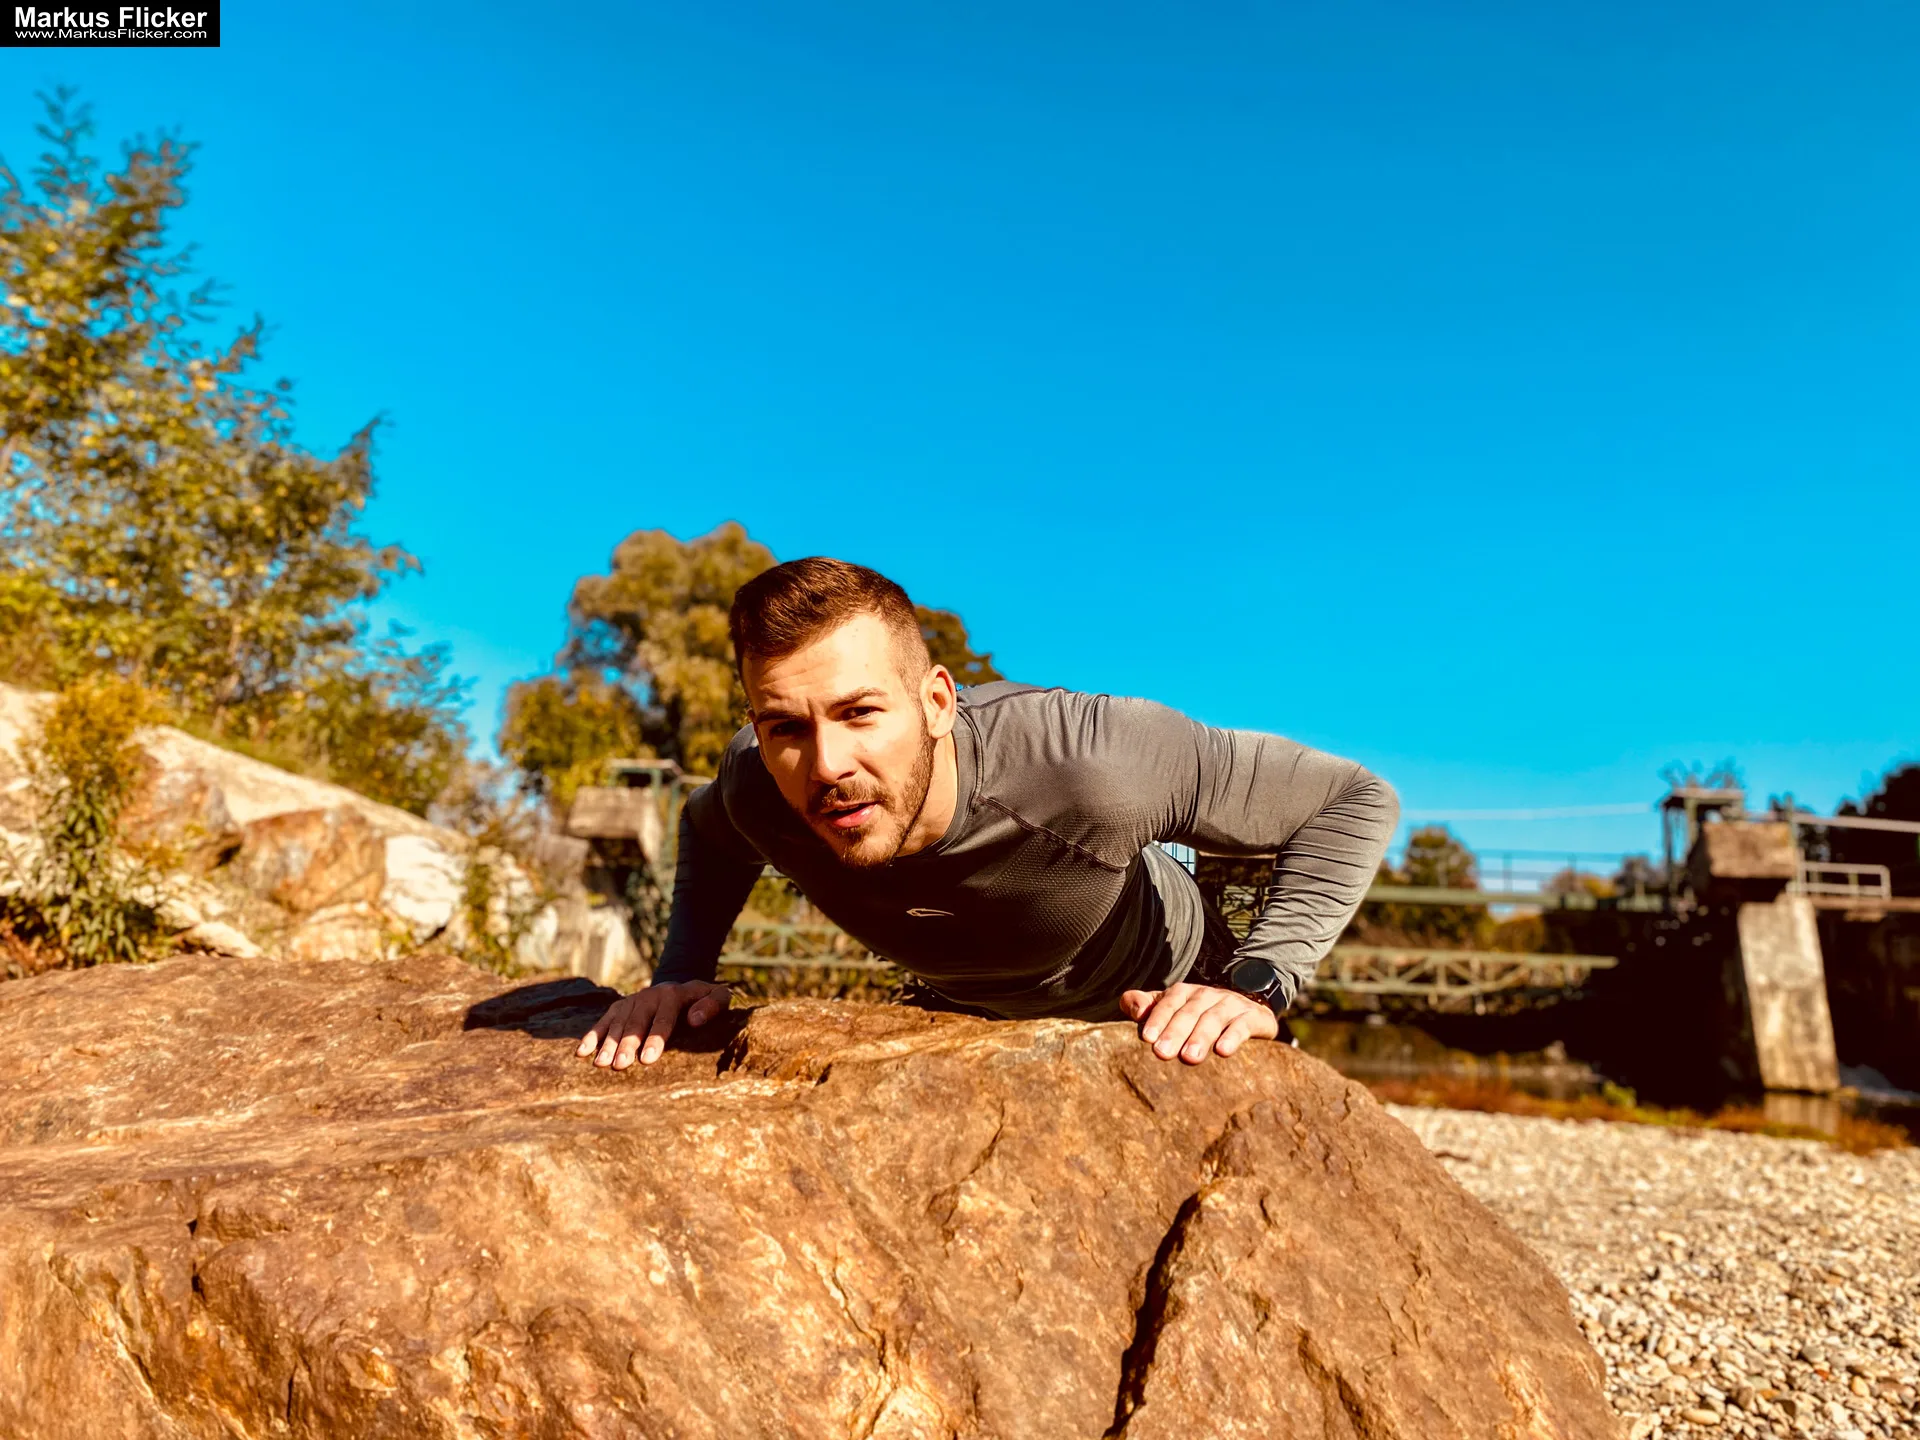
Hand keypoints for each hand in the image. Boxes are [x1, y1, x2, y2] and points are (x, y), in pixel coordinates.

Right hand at [576, 980, 732, 1069]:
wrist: (683, 987)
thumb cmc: (705, 1001)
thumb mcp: (719, 997)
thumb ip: (712, 1005)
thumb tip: (695, 1020)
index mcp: (674, 994)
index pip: (664, 1017)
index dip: (655, 1038)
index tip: (647, 1059)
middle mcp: (650, 995)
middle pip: (637, 1021)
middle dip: (628, 1044)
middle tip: (620, 1066)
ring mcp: (633, 1000)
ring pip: (619, 1023)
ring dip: (608, 1043)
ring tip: (601, 1064)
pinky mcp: (621, 1007)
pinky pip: (604, 1020)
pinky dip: (592, 1035)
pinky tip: (581, 1053)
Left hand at [1118, 982, 1277, 1064]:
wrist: (1249, 1008)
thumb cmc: (1199, 1016)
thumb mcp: (1171, 1008)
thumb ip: (1146, 1006)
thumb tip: (1134, 1010)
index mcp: (1184, 993)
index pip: (1168, 1003)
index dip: (1158, 1019)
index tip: (1147, 1038)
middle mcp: (1207, 995)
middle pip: (1189, 1012)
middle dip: (1175, 1031)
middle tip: (1162, 1053)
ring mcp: (1231, 1004)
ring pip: (1214, 1018)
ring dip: (1201, 1037)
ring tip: (1190, 1058)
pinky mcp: (1252, 1017)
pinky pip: (1242, 1025)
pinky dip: (1233, 1037)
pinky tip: (1224, 1051)